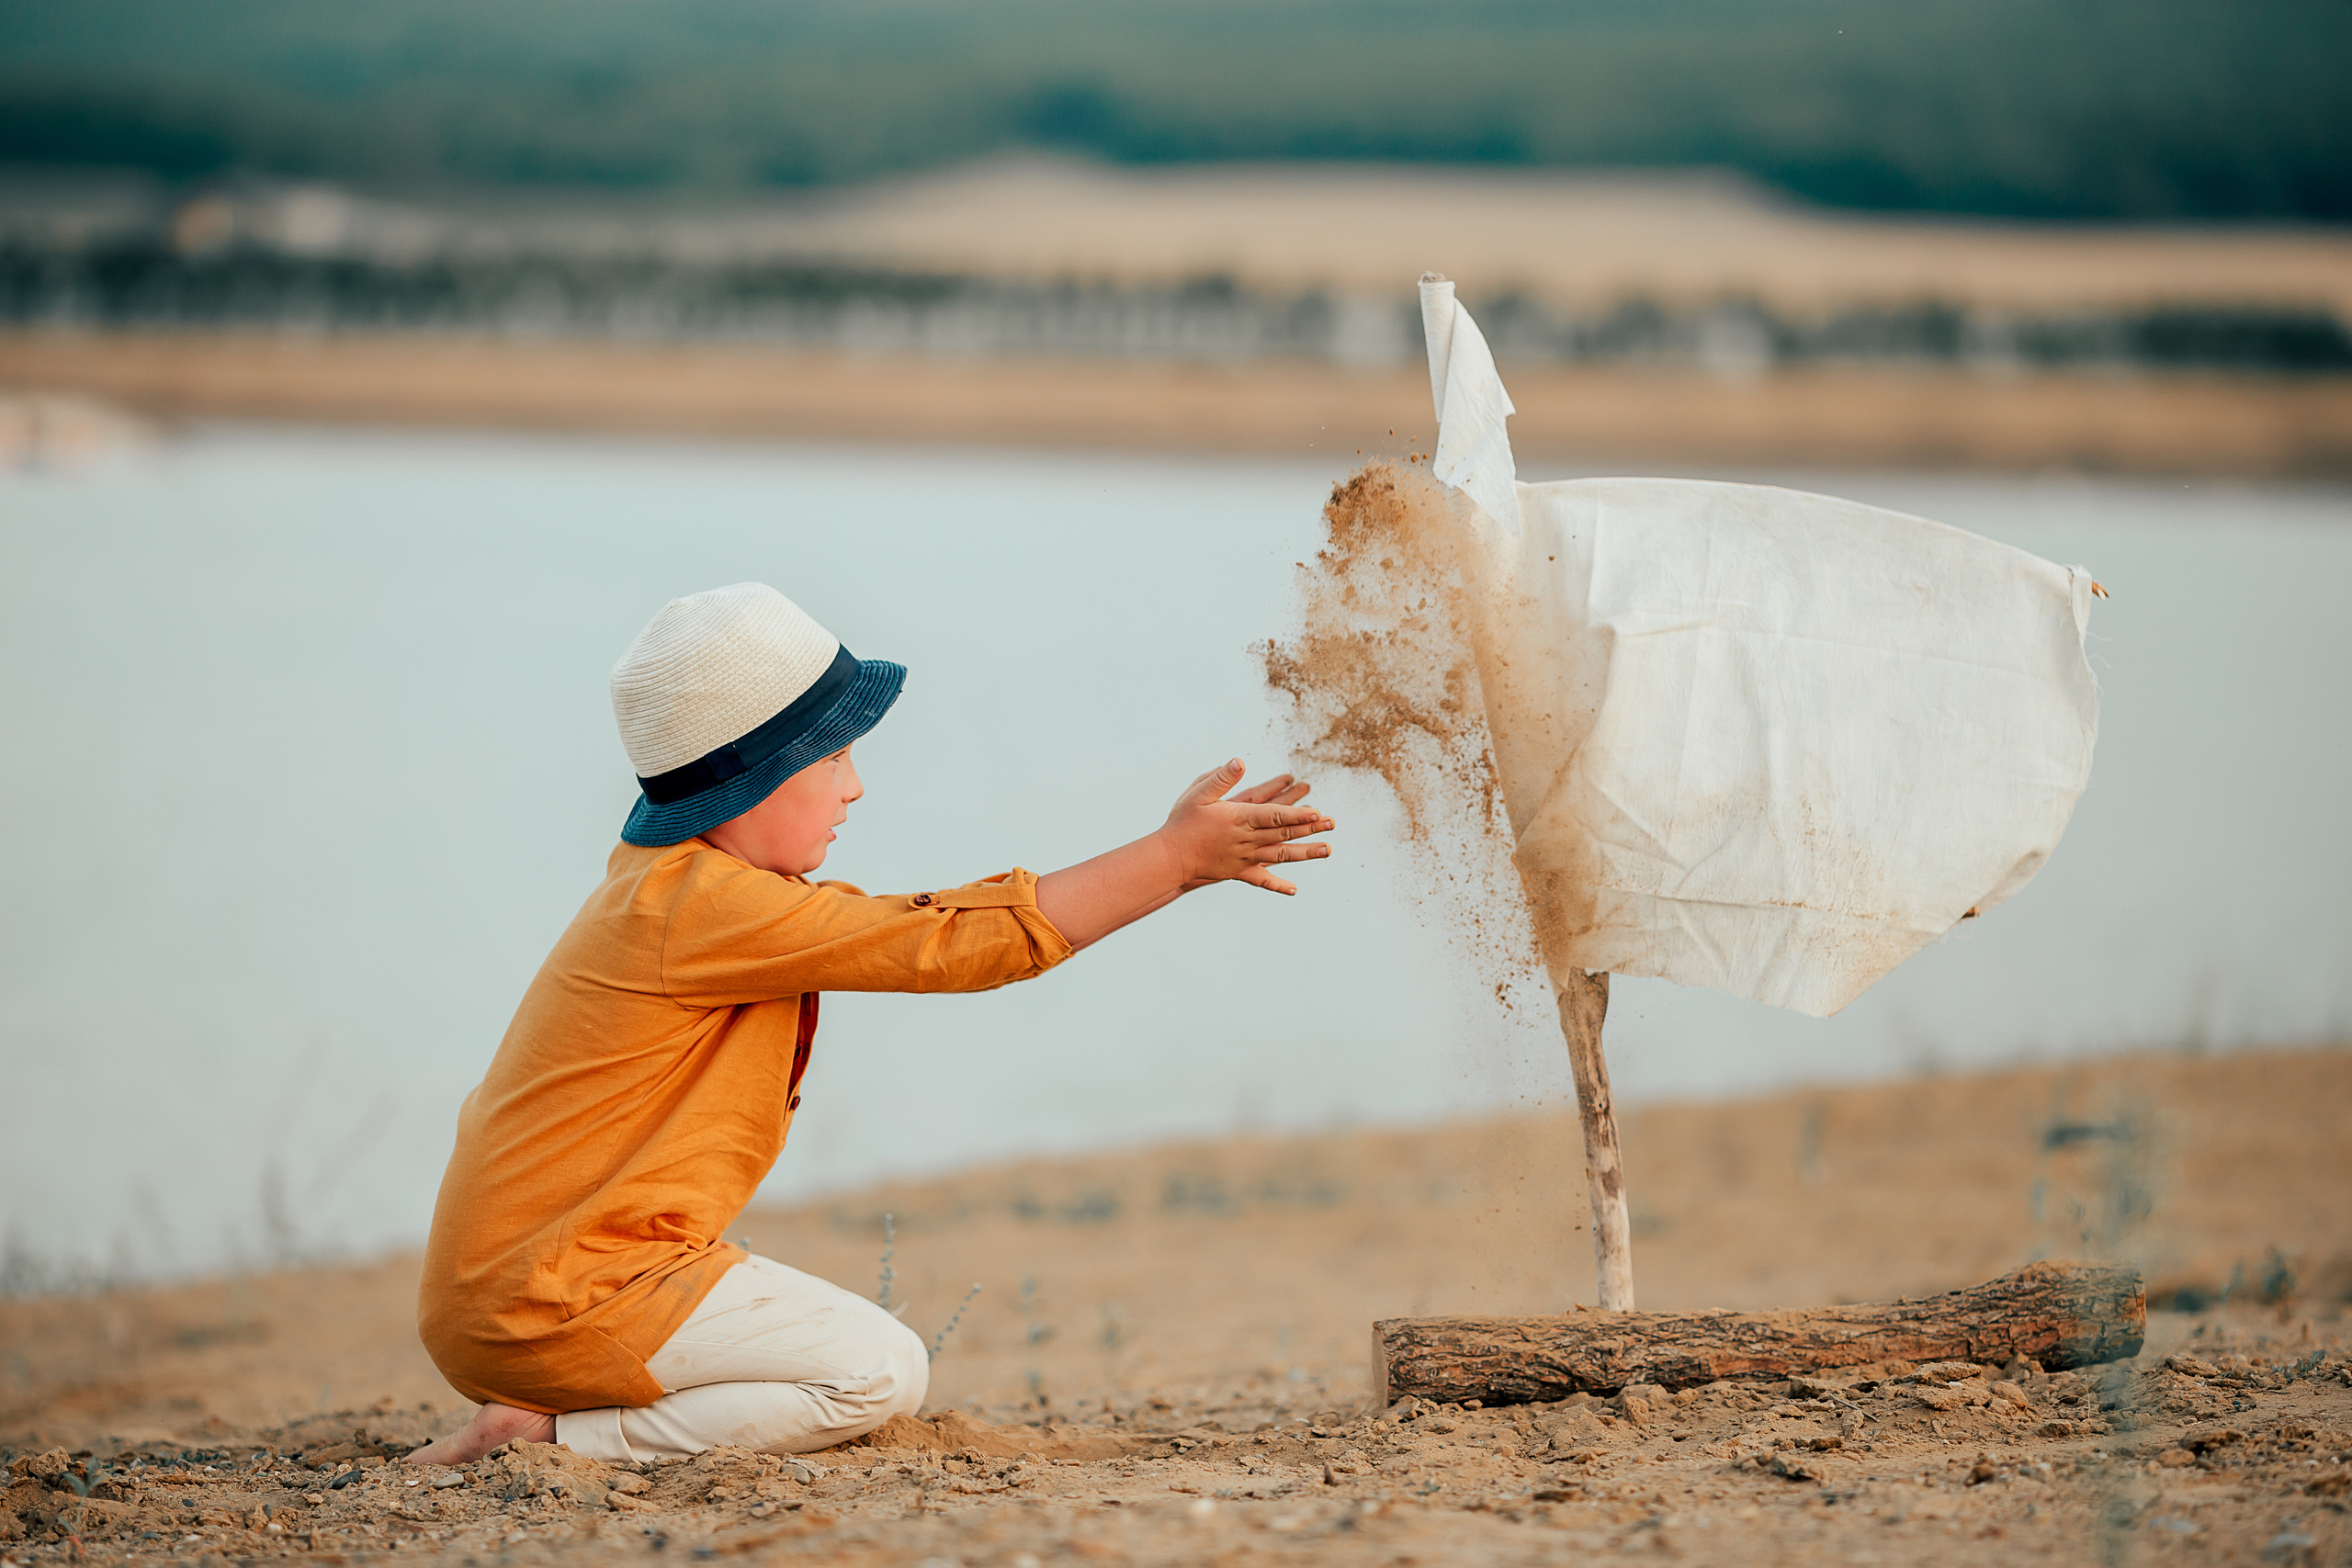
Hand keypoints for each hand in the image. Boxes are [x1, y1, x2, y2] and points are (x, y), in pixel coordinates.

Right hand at [1158, 759, 1335, 895]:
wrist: (1170, 857)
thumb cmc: (1182, 822)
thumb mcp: (1198, 793)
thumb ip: (1220, 778)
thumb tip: (1240, 761)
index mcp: (1239, 818)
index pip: (1274, 815)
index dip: (1297, 814)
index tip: (1317, 812)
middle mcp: (1246, 840)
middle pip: (1284, 833)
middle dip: (1310, 828)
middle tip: (1332, 823)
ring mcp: (1245, 858)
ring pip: (1280, 855)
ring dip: (1305, 853)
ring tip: (1327, 850)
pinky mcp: (1238, 872)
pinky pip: (1261, 879)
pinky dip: (1278, 884)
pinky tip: (1294, 889)